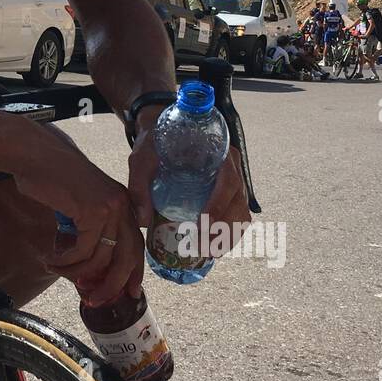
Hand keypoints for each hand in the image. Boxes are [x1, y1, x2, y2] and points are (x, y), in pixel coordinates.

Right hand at [11, 128, 143, 304]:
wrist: (35, 155)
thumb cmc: (51, 177)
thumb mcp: (80, 203)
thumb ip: (92, 226)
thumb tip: (91, 265)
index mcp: (123, 203)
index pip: (137, 245)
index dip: (135, 271)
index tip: (131, 292)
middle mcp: (122, 205)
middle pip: (127, 257)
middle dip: (112, 284)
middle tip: (95, 299)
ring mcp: (110, 207)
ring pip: (101, 258)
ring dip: (76, 272)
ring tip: (56, 270)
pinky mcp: (92, 211)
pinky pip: (81, 250)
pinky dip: (65, 261)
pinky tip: (51, 259)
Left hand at [129, 115, 251, 253]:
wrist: (164, 129)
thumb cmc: (155, 142)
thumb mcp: (142, 158)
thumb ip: (139, 185)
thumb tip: (143, 221)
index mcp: (217, 152)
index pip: (228, 181)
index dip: (218, 205)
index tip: (201, 225)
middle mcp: (231, 165)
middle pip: (238, 200)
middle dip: (224, 228)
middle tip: (203, 246)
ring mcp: (233, 178)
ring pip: (242, 211)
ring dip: (229, 234)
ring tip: (208, 251)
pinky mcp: (228, 191)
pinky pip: (237, 214)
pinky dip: (229, 233)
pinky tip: (214, 246)